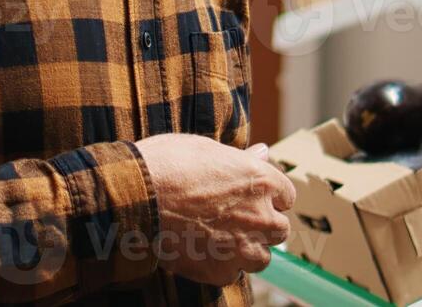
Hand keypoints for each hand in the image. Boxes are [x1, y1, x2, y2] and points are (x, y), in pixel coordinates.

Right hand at [135, 134, 295, 286]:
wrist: (135, 197)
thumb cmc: (166, 164)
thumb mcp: (206, 149)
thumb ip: (240, 157)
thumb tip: (262, 152)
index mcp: (261, 181)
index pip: (286, 196)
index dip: (267, 196)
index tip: (249, 196)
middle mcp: (260, 216)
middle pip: (280, 230)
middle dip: (262, 225)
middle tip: (236, 218)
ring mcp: (242, 247)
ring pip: (262, 257)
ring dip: (247, 249)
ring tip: (222, 239)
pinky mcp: (220, 270)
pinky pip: (232, 273)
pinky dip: (222, 265)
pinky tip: (203, 250)